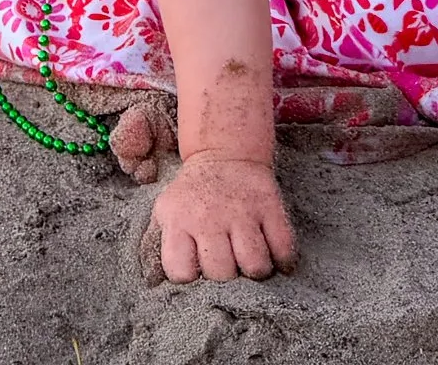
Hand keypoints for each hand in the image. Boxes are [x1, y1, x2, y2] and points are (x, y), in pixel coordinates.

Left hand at [143, 153, 297, 283]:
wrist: (225, 153)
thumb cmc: (193, 195)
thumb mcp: (166, 212)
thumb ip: (156, 246)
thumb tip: (153, 284)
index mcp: (179, 220)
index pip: (181, 271)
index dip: (189, 276)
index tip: (195, 266)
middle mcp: (210, 217)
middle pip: (222, 272)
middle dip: (225, 275)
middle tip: (226, 263)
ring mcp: (243, 212)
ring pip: (255, 265)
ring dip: (255, 270)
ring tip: (249, 261)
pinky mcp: (270, 206)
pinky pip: (284, 249)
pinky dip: (283, 260)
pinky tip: (273, 254)